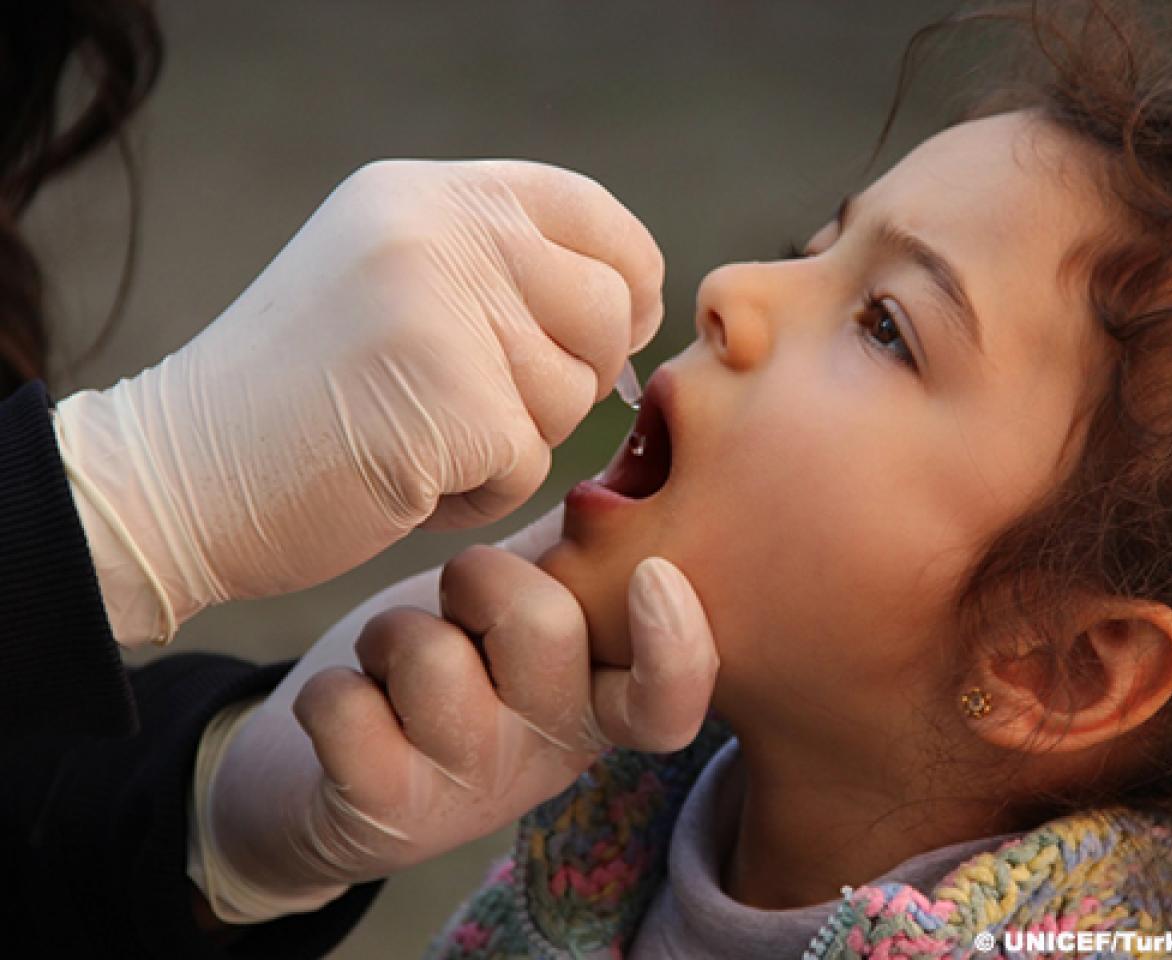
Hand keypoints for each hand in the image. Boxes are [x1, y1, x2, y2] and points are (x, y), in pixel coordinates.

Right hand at [53, 160, 663, 644]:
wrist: (177, 475)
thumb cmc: (297, 395)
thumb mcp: (390, 278)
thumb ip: (496, 266)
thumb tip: (634, 303)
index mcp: (427, 193)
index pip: (591, 213)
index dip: (626, 279)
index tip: (615, 331)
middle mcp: (439, 230)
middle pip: (606, 309)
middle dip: (571, 377)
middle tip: (486, 407)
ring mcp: (444, 310)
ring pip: (574, 395)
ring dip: (515, 441)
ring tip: (421, 438)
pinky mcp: (451, 402)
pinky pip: (531, 465)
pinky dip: (480, 495)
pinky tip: (405, 479)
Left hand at [187, 508, 717, 923]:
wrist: (332, 785)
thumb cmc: (448, 662)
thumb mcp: (523, 607)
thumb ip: (580, 547)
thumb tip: (629, 457)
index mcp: (601, 698)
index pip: (671, 698)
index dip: (676, 644)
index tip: (652, 574)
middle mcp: (553, 751)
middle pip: (543, 621)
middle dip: (476, 578)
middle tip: (455, 607)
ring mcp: (474, 788)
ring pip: (430, 654)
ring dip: (388, 636)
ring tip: (392, 666)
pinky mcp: (389, 814)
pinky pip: (345, 705)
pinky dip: (328, 691)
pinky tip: (348, 712)